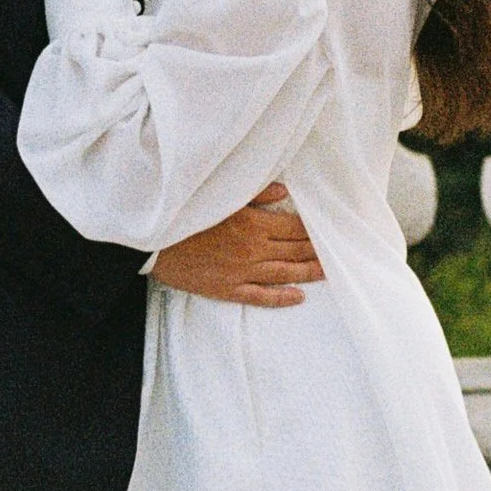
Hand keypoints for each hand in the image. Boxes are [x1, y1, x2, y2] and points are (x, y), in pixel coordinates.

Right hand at [153, 183, 324, 306]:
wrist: (153, 241)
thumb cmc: (185, 213)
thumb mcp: (221, 195)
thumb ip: (255, 193)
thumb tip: (284, 191)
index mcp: (253, 223)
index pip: (293, 227)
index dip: (312, 229)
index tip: (329, 229)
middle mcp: (253, 250)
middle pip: (294, 251)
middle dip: (317, 250)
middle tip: (338, 252)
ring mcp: (241, 272)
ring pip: (284, 274)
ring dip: (308, 273)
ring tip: (327, 272)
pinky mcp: (228, 289)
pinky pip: (261, 297)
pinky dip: (281, 298)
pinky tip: (297, 297)